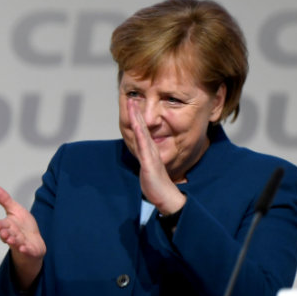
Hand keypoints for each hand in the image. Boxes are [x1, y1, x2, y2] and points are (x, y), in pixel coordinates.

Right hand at [0, 184, 45, 288]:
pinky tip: (23, 248)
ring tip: (12, 240)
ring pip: (15, 243)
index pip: (1, 225)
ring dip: (13, 241)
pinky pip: (26, 250)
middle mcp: (12, 235)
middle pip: (7, 234)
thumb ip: (5, 199)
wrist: (34, 242)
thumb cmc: (23, 226)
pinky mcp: (29, 250)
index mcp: (8, 225)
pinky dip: (24, 250)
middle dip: (4, 234)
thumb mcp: (15, 209)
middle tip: (3, 233)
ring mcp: (20, 243)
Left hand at [127, 98, 185, 213]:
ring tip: (132, 106)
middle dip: (135, 113)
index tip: (132, 105)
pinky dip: (140, 135)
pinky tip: (137, 127)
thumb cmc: (157, 185)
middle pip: (142, 128)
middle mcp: (151, 150)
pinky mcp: (150, 164)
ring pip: (142, 134)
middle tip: (130, 98)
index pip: (142, 131)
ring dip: (137, 119)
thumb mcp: (149, 168)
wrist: (166, 197)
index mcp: (150, 151)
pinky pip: (144, 147)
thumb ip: (146, 160)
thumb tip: (143, 153)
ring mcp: (150, 156)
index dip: (137, 118)